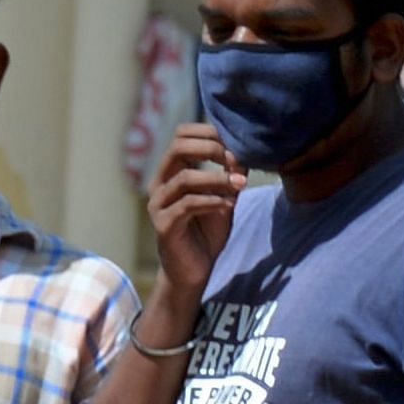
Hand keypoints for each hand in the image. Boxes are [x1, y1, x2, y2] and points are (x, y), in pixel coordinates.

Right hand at [147, 122, 243, 306]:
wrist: (194, 270)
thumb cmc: (206, 232)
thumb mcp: (224, 196)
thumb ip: (230, 174)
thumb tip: (244, 150)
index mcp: (171, 172)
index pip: (182, 135)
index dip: (209, 132)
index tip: (235, 144)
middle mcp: (160, 184)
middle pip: (177, 147)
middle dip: (211, 148)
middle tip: (235, 160)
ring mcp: (158, 205)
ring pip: (185, 177)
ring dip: (217, 178)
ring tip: (240, 185)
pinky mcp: (164, 226)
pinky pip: (188, 204)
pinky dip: (213, 201)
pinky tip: (229, 205)